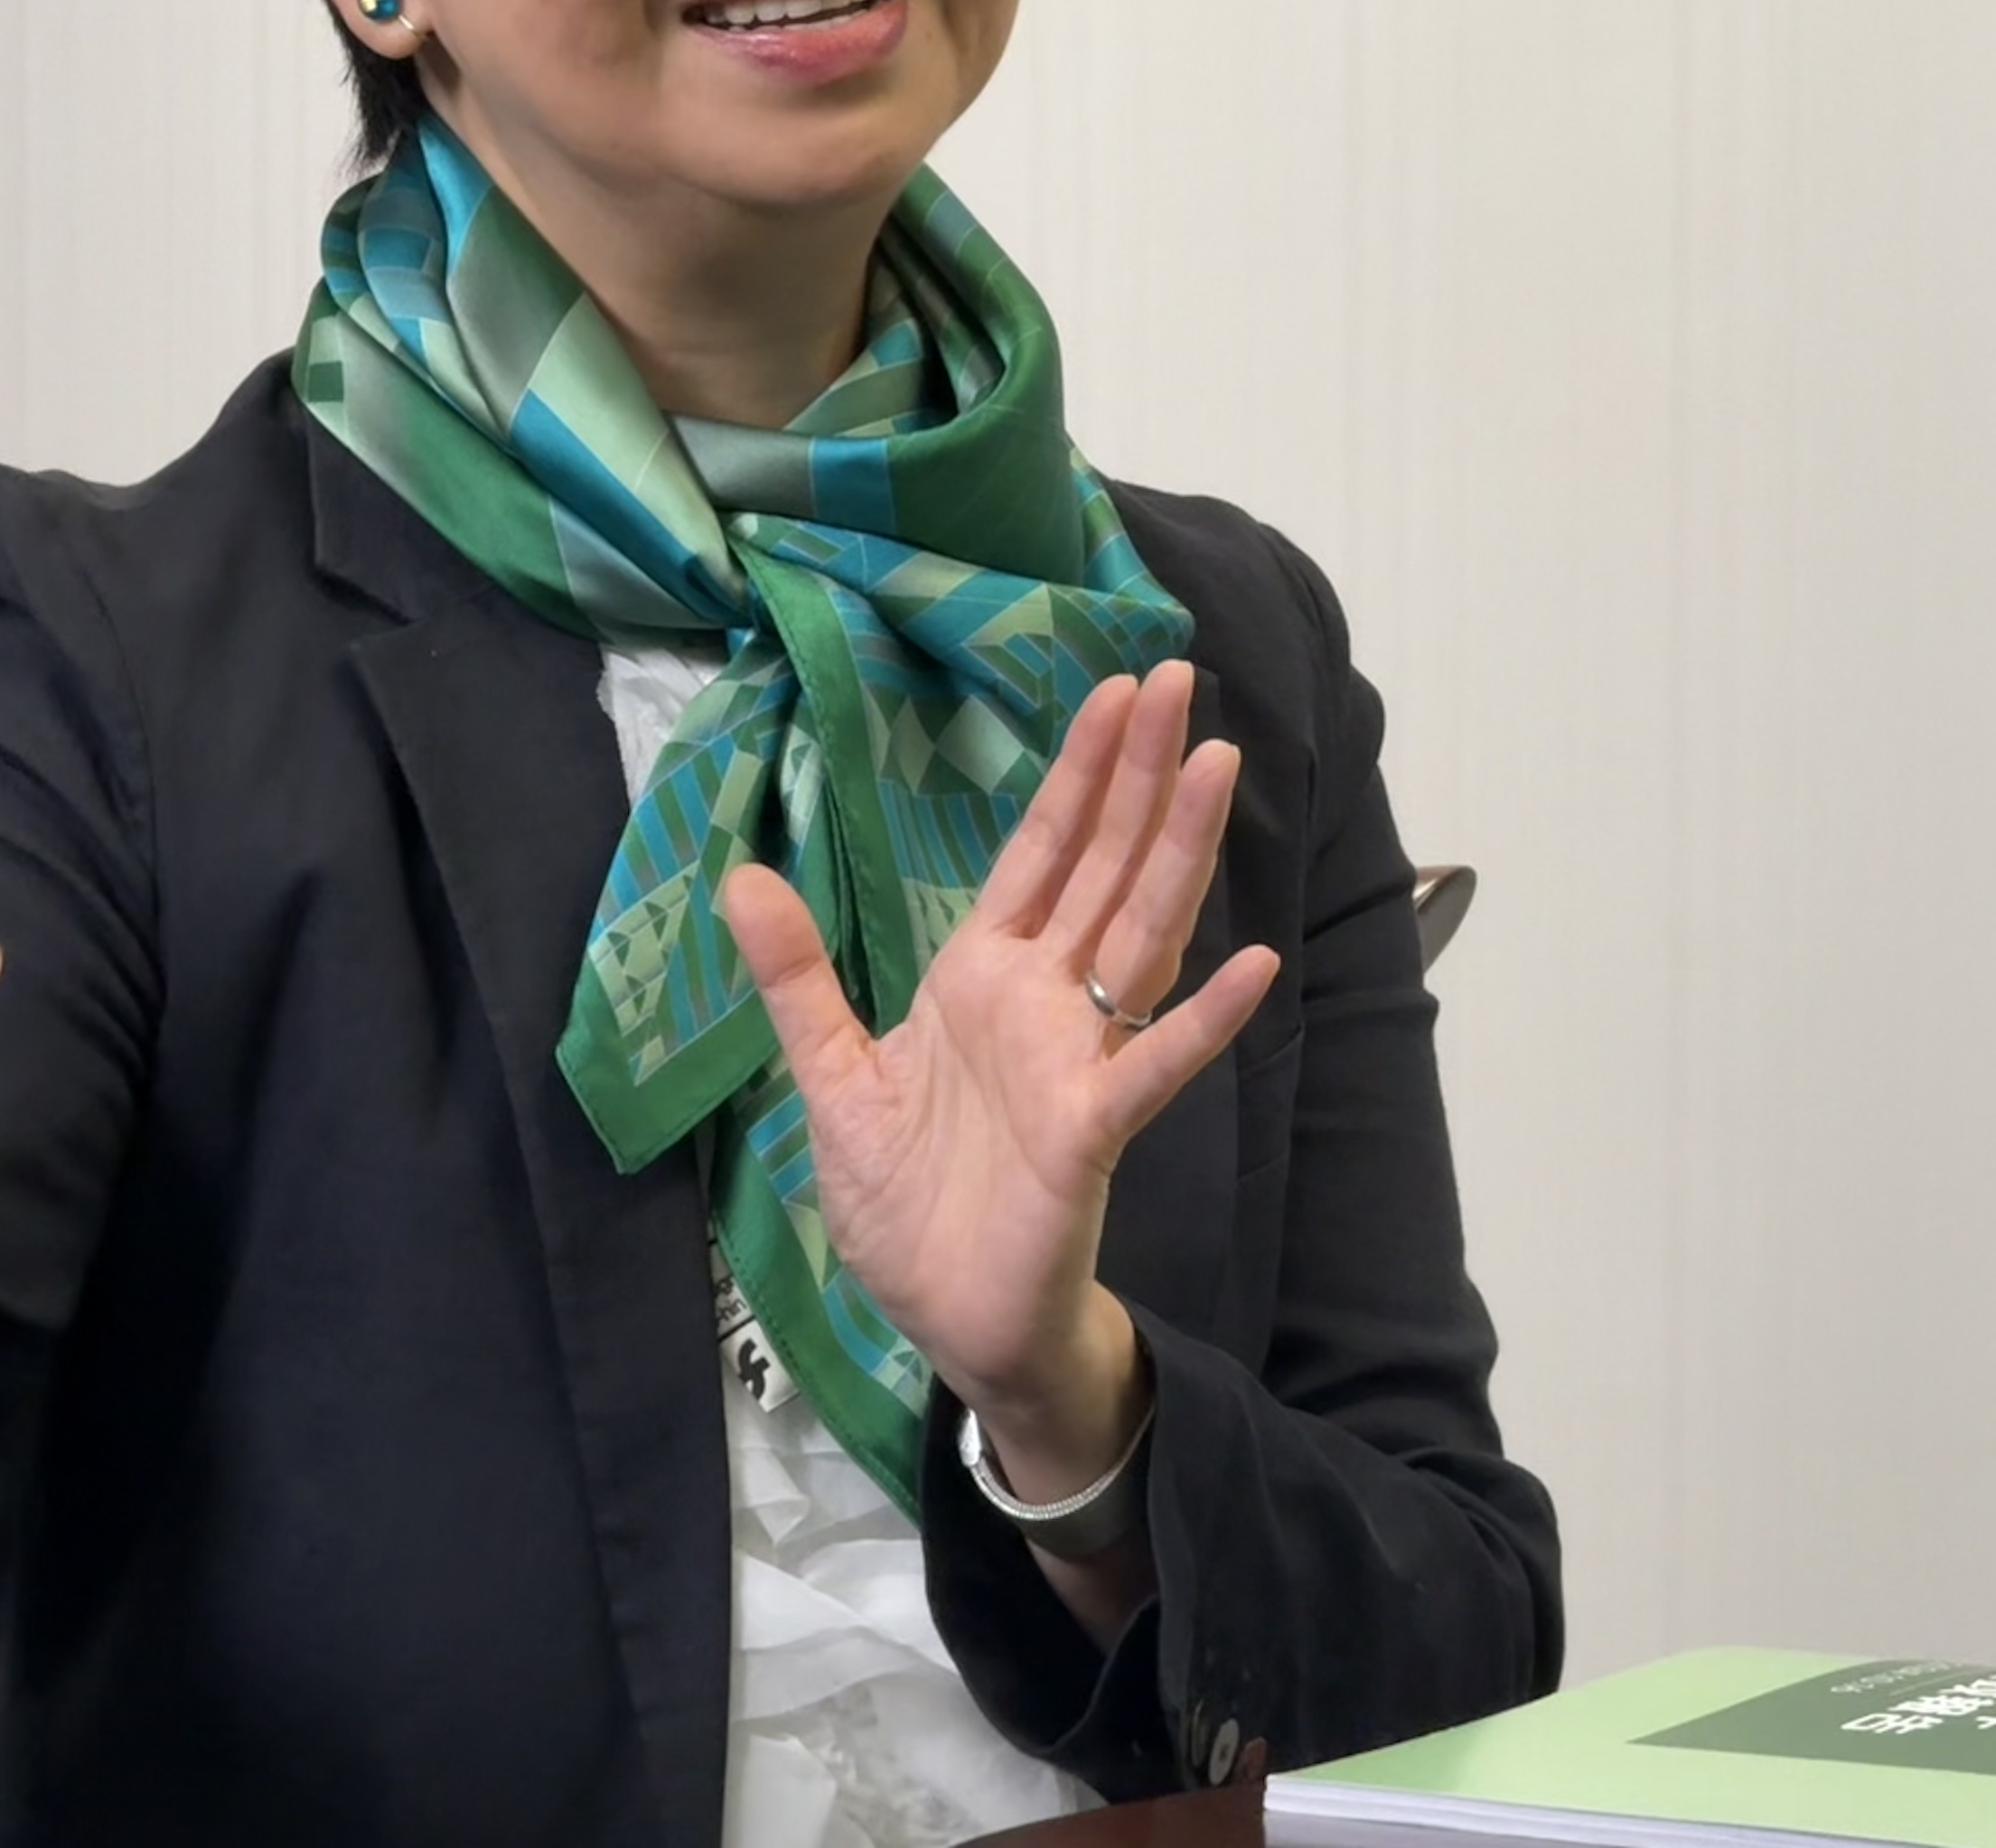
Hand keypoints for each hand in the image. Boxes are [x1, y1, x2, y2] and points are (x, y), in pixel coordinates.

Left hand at [722, 659, 1274, 1489]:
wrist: (946, 1318)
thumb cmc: (908, 1206)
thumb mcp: (831, 1079)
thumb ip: (798, 978)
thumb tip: (740, 876)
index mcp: (983, 979)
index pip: (1041, 854)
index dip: (1077, 773)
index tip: (1116, 690)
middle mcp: (1043, 1002)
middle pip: (1101, 866)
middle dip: (1136, 774)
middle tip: (1181, 678)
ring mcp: (1076, 1059)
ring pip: (1138, 934)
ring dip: (1177, 853)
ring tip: (1216, 767)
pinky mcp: (1091, 1130)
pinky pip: (1153, 1065)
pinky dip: (1202, 1019)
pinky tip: (1254, 965)